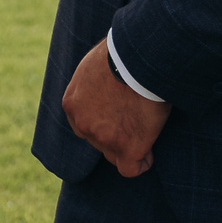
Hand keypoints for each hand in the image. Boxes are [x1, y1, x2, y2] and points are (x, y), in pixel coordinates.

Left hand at [61, 37, 168, 176]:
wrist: (137, 59)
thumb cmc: (120, 54)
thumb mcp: (93, 65)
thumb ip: (91, 84)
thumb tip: (103, 84)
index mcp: (73, 104)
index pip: (85, 124)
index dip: (104, 123)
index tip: (120, 116)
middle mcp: (83, 124)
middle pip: (99, 140)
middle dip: (115, 134)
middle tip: (135, 121)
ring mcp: (103, 137)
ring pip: (114, 153)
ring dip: (130, 145)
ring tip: (147, 131)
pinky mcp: (126, 146)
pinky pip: (130, 168)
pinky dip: (141, 163)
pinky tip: (149, 154)